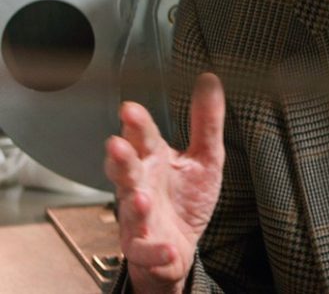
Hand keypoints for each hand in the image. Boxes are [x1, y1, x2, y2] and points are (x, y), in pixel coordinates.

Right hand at [104, 73, 225, 293]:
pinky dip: (155, 251)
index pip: (143, 138)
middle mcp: (139, 186)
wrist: (179, 246)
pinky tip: (167, 248)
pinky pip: (146, 251)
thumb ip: (206, 122)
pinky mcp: (144, 248)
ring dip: (134, 204)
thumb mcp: (205, 157)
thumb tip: (209, 80)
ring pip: (130, 209)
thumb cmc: (185, 197)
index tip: (131, 109)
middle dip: (121, 159)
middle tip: (118, 145)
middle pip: (126, 170)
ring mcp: (138, 218)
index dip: (136, 124)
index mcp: (153, 160)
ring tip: (141, 197)